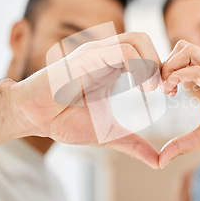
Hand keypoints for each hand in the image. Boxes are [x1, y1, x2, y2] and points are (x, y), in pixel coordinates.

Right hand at [10, 32, 161, 168]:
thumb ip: (133, 144)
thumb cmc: (63, 120)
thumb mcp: (108, 134)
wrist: (33, 118)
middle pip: (143, 38)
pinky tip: (139, 87)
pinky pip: (120, 50)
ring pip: (136, 39)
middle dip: (160, 62)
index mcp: (111, 66)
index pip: (144, 50)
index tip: (166, 93)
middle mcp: (104, 54)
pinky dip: (138, 65)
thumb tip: (158, 162)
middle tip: (163, 89)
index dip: (160, 69)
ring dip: (151, 62)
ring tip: (151, 88)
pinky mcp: (85, 59)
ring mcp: (94, 53)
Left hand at [159, 40, 199, 167]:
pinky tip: (172, 92)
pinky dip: (177, 77)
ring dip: (169, 67)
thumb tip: (161, 159)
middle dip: (166, 63)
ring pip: (187, 50)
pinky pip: (196, 71)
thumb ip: (182, 143)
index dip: (169, 69)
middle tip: (162, 88)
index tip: (165, 91)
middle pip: (183, 46)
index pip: (185, 55)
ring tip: (166, 90)